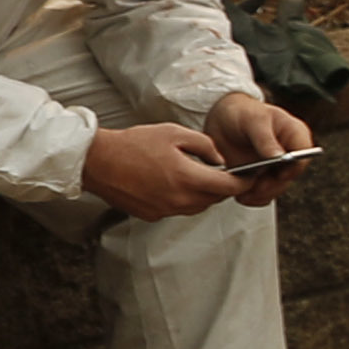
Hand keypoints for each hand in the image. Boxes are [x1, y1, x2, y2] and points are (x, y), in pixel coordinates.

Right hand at [81, 119, 248, 221]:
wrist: (99, 161)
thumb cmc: (133, 144)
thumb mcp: (174, 133)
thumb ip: (205, 145)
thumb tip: (220, 159)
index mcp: (187, 178)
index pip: (228, 187)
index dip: (244, 182)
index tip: (250, 177)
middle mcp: (178, 199)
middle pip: (215, 199)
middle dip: (222, 186)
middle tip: (222, 172)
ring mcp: (165, 210)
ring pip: (197, 206)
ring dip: (203, 194)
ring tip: (194, 175)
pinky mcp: (153, 215)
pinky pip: (178, 209)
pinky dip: (182, 198)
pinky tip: (171, 182)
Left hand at [202, 91, 308, 202]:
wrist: (221, 120)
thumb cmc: (242, 112)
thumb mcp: (253, 120)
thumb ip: (266, 139)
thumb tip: (280, 158)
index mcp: (295, 135)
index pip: (303, 156)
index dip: (293, 168)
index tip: (278, 174)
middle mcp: (289, 154)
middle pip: (289, 177)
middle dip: (272, 186)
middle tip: (255, 188)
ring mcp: (276, 168)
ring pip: (275, 189)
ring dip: (260, 195)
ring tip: (243, 195)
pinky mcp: (262, 178)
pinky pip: (263, 195)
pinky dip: (253, 198)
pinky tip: (240, 196)